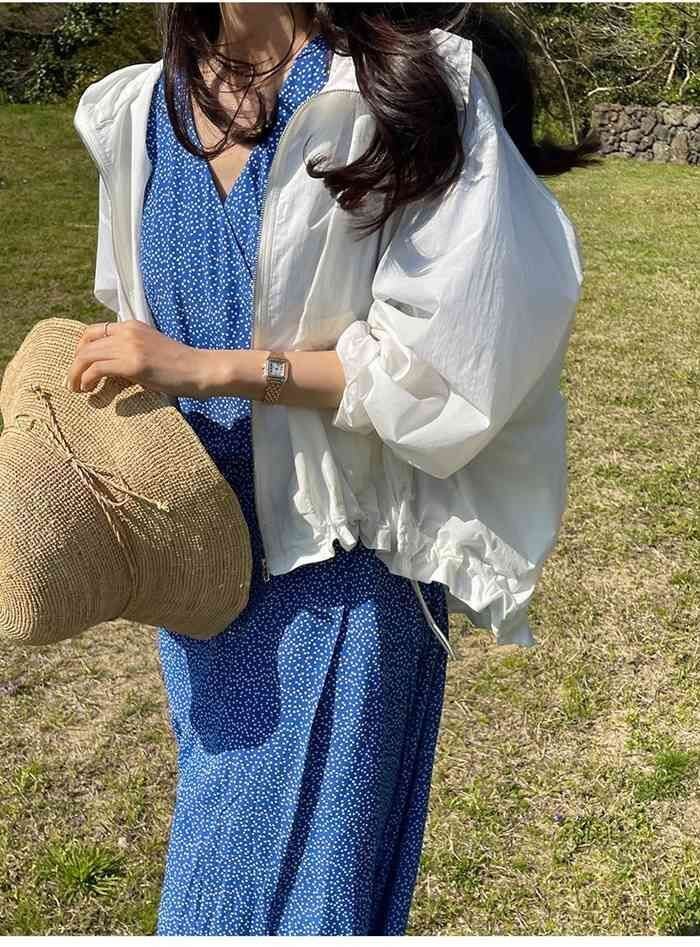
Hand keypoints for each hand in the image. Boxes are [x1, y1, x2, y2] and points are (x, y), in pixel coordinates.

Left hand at [67, 320, 208, 397]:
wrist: (200, 369)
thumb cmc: (180, 367)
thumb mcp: (151, 351)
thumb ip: (130, 353)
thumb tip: (110, 370)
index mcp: (132, 326)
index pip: (94, 331)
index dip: (81, 349)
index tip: (81, 367)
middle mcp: (128, 331)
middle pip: (86, 343)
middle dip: (74, 364)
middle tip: (72, 383)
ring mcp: (130, 345)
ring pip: (87, 355)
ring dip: (76, 374)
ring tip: (77, 389)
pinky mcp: (133, 363)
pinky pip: (97, 368)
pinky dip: (87, 380)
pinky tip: (89, 390)